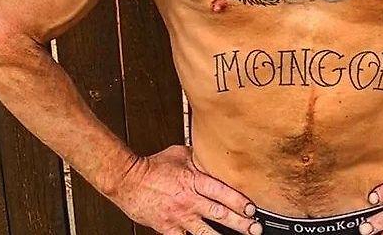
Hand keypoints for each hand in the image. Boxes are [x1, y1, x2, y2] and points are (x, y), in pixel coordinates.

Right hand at [106, 145, 262, 234]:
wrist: (127, 180)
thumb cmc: (152, 166)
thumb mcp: (180, 154)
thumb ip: (199, 159)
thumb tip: (214, 155)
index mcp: (193, 181)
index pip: (222, 192)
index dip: (239, 202)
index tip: (252, 209)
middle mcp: (188, 200)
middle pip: (219, 214)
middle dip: (240, 223)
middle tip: (255, 229)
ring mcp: (178, 216)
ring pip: (206, 231)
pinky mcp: (167, 227)